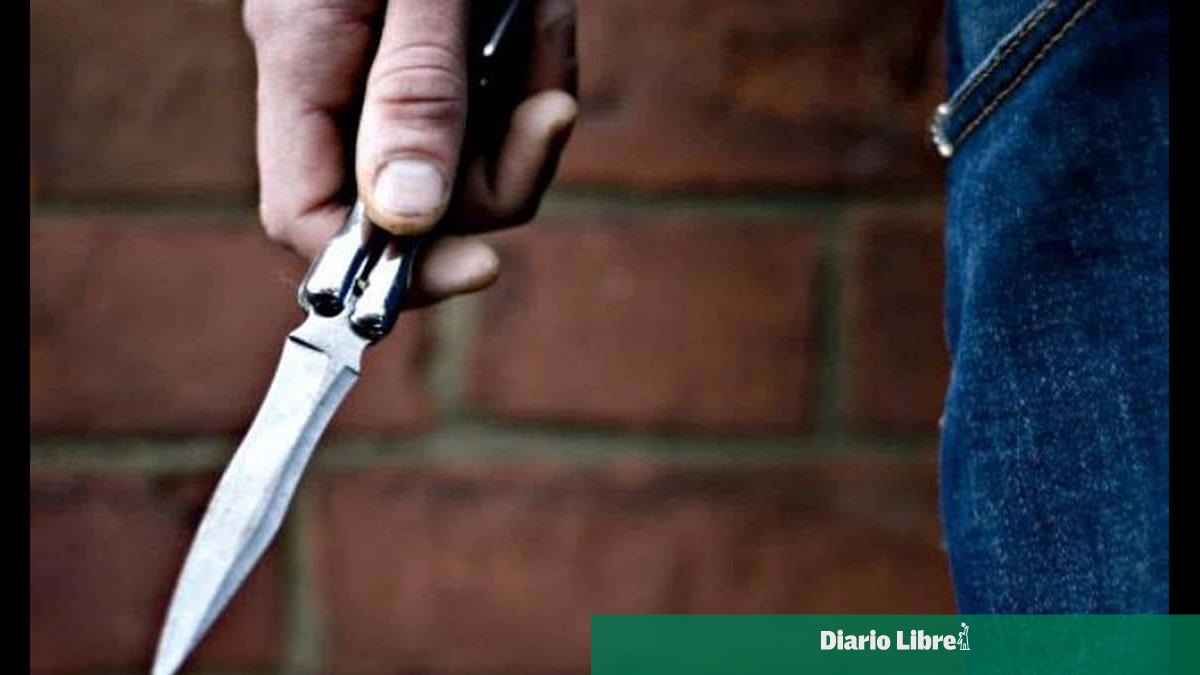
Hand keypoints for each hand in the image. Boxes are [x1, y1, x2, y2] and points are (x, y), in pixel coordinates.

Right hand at [244, 0, 577, 305]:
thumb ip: (411, 95)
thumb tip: (405, 220)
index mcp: (301, 58)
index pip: (308, 216)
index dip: (386, 268)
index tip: (481, 269)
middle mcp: (334, 75)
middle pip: (411, 201)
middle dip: (497, 172)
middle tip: (551, 113)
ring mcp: (382, 65)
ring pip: (464, 155)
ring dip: (525, 107)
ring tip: (543, 21)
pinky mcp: (433, 47)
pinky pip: (491, 102)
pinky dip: (531, 68)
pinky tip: (540, 14)